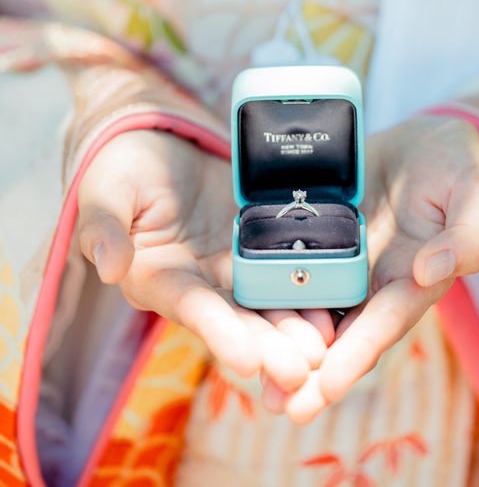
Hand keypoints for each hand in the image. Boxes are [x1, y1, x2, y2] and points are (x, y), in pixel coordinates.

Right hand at [78, 130, 333, 389]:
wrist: (166, 147)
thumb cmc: (126, 168)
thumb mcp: (106, 190)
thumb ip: (105, 227)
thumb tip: (109, 267)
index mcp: (159, 278)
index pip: (190, 308)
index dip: (218, 332)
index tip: (247, 360)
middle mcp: (200, 283)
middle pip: (237, 318)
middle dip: (268, 346)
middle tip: (301, 370)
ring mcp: (233, 266)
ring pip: (267, 303)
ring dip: (295, 329)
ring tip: (324, 351)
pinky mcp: (259, 246)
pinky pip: (286, 272)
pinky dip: (309, 293)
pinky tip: (334, 310)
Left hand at [264, 116, 478, 421]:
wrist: (424, 142)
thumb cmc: (458, 167)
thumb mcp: (475, 194)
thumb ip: (466, 236)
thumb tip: (430, 272)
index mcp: (414, 278)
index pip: (385, 322)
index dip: (358, 355)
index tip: (326, 388)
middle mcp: (374, 278)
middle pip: (343, 331)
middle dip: (312, 371)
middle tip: (277, 406)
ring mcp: (345, 258)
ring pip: (313, 305)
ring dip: (285, 340)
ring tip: (251, 373)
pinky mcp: (321, 234)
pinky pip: (294, 262)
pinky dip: (273, 289)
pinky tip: (242, 308)